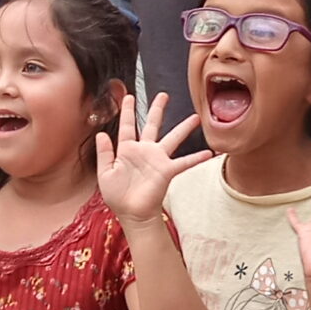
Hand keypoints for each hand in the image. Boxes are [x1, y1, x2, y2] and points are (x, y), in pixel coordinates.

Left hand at [96, 92, 210, 227]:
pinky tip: (209, 153)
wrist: (132, 214)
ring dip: (184, 128)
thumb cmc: (118, 196)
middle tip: (163, 95)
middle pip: (151, 124)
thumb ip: (104, 153)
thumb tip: (101, 133)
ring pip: (172, 138)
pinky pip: (184, 162)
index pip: (127, 125)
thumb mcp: (105, 174)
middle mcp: (144, 151)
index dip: (127, 111)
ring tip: (196, 117)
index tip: (128, 96)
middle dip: (157, 109)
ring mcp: (157, 159)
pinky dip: (196, 158)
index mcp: (127, 150)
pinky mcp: (167, 171)